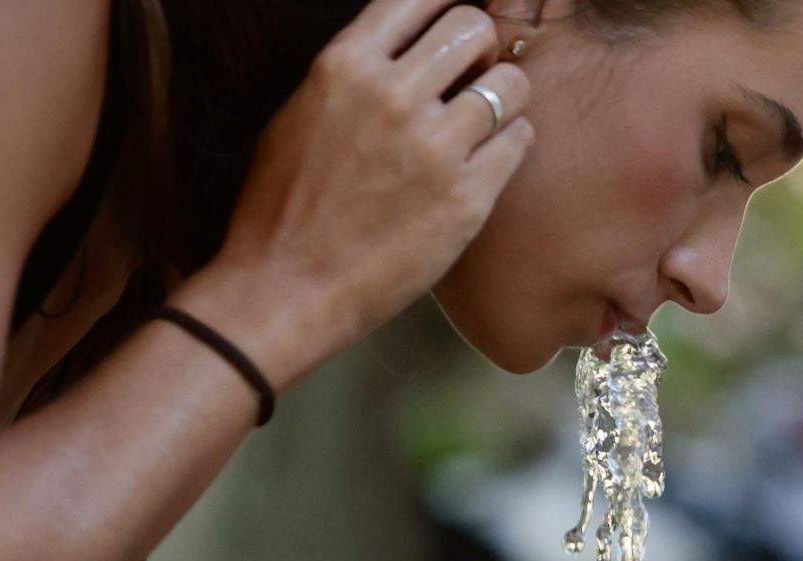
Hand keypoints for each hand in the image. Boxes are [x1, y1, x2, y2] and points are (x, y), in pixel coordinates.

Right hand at [198, 0, 533, 386]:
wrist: (284, 291)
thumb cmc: (283, 209)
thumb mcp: (302, 114)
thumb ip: (355, 75)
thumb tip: (403, 52)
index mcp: (345, 67)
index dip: (445, 6)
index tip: (452, 25)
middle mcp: (393, 96)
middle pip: (473, 28)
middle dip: (479, 49)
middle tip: (472, 78)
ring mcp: (434, 147)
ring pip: (510, 84)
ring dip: (504, 98)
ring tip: (484, 124)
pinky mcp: (466, 198)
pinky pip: (519, 140)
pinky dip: (511, 143)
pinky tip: (489, 161)